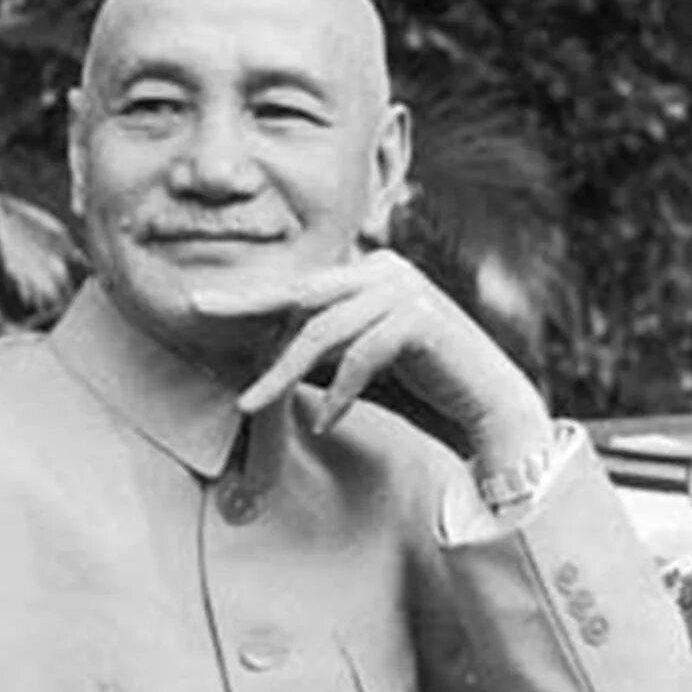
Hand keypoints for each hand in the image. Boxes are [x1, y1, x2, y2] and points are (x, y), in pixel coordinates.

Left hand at [190, 250, 550, 455]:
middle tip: (200, 313)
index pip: (301, 285)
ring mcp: (405, 290)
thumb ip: (321, 347)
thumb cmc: (423, 384)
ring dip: (284, 372)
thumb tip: (262, 354)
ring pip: (323, 331)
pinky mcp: (420, 320)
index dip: (251, 297)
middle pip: (303, 295)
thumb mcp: (358, 359)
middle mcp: (386, 269)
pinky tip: (328, 422)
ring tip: (252, 405)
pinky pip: (360, 356)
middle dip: (249, 309)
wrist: (491, 405)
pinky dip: (340, 393)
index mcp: (371, 270)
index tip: (201, 302)